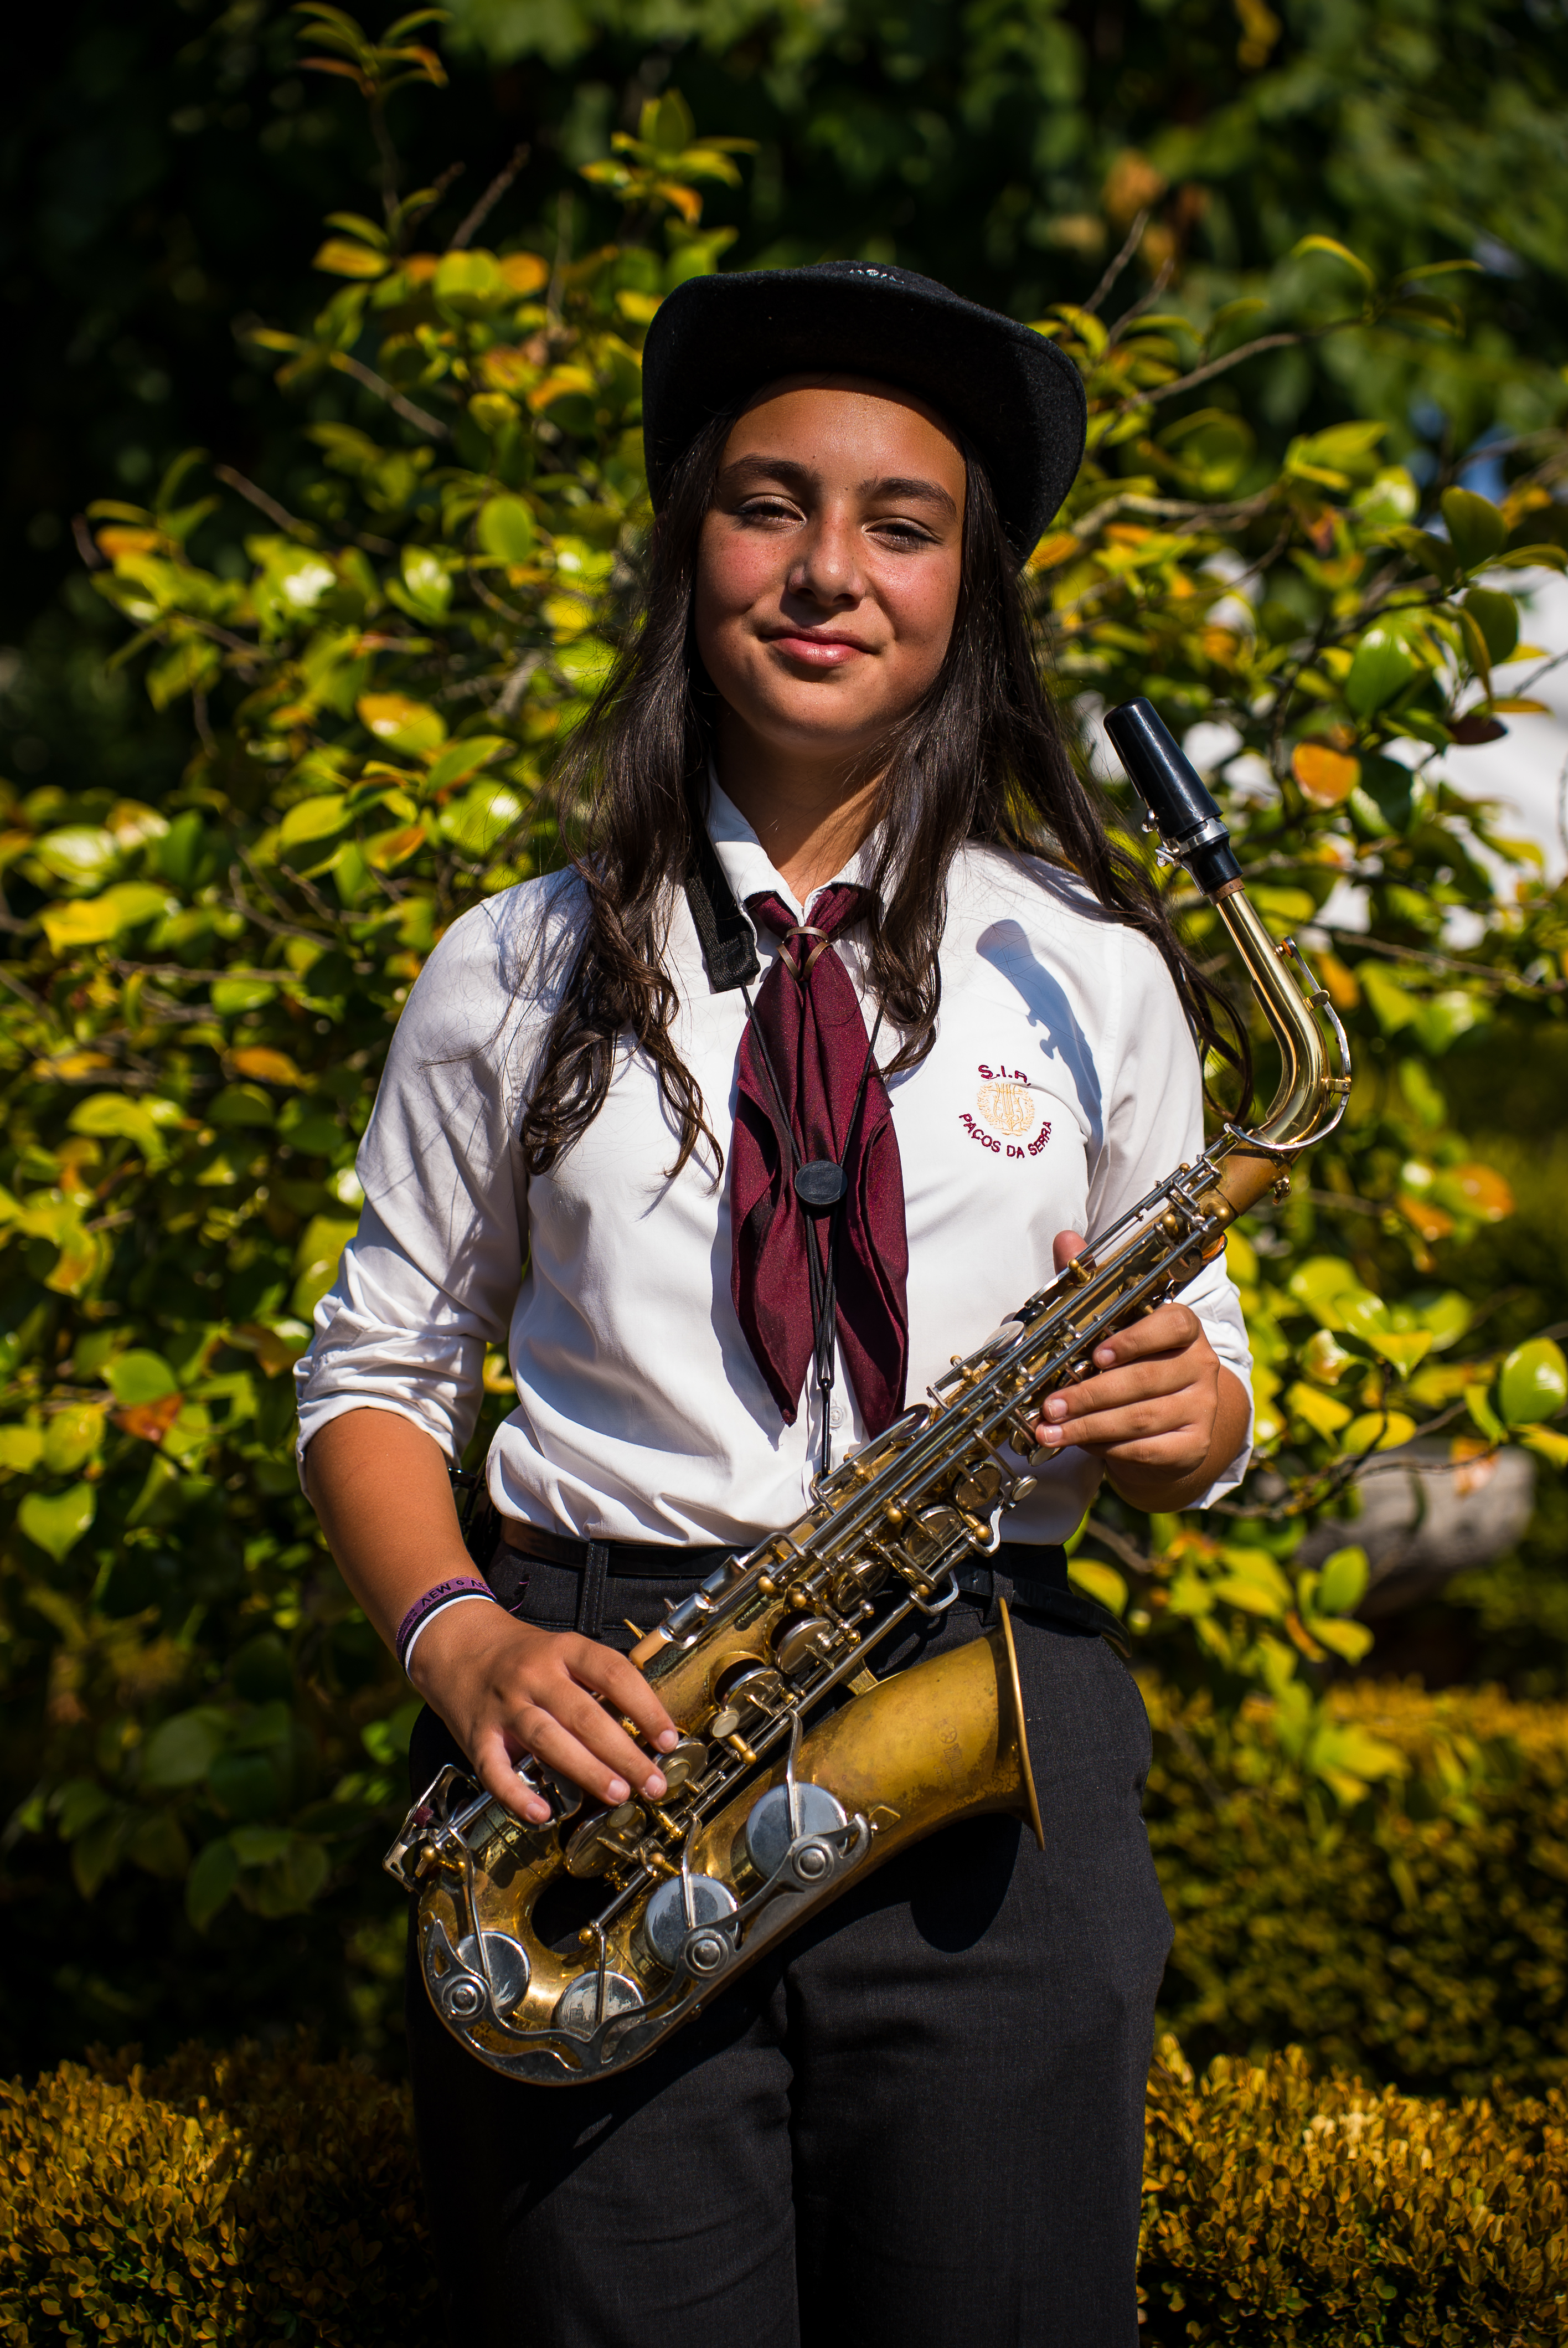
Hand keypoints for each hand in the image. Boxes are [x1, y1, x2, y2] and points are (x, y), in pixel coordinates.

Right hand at [409, 1602, 679, 1826]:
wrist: (455, 1645)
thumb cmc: (522, 1656)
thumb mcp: (562, 1652)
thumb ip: (597, 1683)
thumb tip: (646, 1726)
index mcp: (562, 1650)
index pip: (613, 1673)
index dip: (645, 1706)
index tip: (667, 1739)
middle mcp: (534, 1675)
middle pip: (584, 1715)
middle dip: (624, 1753)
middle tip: (652, 1782)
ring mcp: (504, 1706)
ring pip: (548, 1739)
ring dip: (586, 1770)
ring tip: (619, 1794)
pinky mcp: (476, 1736)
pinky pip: (495, 1770)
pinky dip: (517, 1795)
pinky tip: (542, 1814)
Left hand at [1033, 1230, 1233, 1502]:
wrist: (1170, 1423)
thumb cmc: (1131, 1363)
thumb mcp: (1112, 1323)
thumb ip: (1090, 1283)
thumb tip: (1066, 1239)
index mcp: (1185, 1328)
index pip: (1172, 1326)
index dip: (1134, 1340)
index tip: (1096, 1355)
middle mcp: (1201, 1365)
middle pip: (1146, 1378)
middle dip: (1091, 1393)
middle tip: (1051, 1404)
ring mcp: (1202, 1406)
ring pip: (1142, 1417)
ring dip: (1090, 1425)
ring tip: (1051, 1428)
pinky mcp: (1194, 1445)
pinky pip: (1148, 1449)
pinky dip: (1109, 1449)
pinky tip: (1079, 1445)